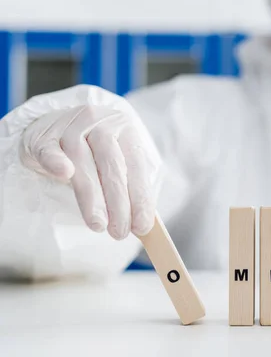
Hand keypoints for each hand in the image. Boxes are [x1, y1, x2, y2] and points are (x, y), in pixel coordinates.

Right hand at [19, 105, 160, 239]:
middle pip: (112, 165)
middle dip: (118, 202)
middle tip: (119, 232)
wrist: (54, 125)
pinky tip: (64, 174)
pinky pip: (50, 150)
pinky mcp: (43, 135)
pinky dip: (56, 161)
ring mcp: (71, 126)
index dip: (140, 197)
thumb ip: (129, 186)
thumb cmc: (93, 151)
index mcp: (125, 129)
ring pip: (83, 162)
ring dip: (92, 197)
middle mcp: (100, 124)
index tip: (142, 226)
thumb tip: (141, 223)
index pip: (136, 165)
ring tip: (98, 224)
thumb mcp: (116, 161)